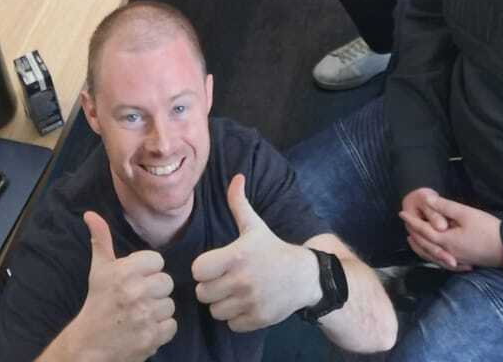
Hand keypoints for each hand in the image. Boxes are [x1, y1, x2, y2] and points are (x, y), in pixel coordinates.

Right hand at [66, 211, 174, 360]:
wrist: (89, 344)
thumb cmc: (97, 303)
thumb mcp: (99, 269)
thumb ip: (101, 239)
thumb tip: (90, 214)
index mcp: (125, 272)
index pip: (157, 261)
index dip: (147, 271)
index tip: (135, 280)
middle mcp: (136, 292)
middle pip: (166, 282)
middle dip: (155, 290)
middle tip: (138, 298)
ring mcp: (145, 316)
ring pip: (170, 305)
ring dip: (158, 311)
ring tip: (141, 314)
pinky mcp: (152, 337)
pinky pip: (172, 326)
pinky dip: (162, 329)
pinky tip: (146, 328)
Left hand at [193, 174, 315, 332]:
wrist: (304, 277)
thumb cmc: (273, 249)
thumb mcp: (255, 226)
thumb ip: (239, 203)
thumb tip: (236, 177)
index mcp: (236, 256)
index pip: (198, 270)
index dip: (203, 268)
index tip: (213, 265)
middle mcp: (241, 281)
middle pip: (203, 293)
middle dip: (210, 287)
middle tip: (223, 279)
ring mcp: (249, 302)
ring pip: (215, 311)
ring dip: (221, 303)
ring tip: (233, 292)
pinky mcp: (257, 320)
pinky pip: (230, 324)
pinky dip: (234, 317)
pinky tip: (244, 304)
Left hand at [399, 189, 502, 271]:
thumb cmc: (488, 228)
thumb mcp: (466, 213)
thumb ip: (445, 207)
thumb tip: (427, 200)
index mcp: (446, 241)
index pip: (423, 231)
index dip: (412, 221)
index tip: (401, 213)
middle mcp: (449, 253)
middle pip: (424, 245)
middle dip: (413, 234)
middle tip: (405, 225)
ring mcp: (457, 260)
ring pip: (432, 255)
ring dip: (420, 247)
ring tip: (413, 239)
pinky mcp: (465, 262)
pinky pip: (442, 260)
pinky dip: (432, 255)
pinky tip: (435, 252)